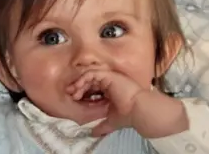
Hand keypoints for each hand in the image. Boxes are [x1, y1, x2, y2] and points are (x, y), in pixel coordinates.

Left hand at [67, 70, 188, 137]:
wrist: (138, 111)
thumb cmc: (128, 115)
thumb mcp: (111, 122)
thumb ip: (102, 126)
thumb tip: (93, 134)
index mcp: (110, 90)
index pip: (93, 88)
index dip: (82, 92)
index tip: (74, 99)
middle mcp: (109, 82)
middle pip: (90, 80)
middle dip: (78, 86)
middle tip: (70, 94)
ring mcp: (109, 77)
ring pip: (89, 75)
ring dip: (79, 83)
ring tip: (73, 92)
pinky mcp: (109, 75)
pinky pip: (92, 73)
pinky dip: (84, 79)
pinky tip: (79, 87)